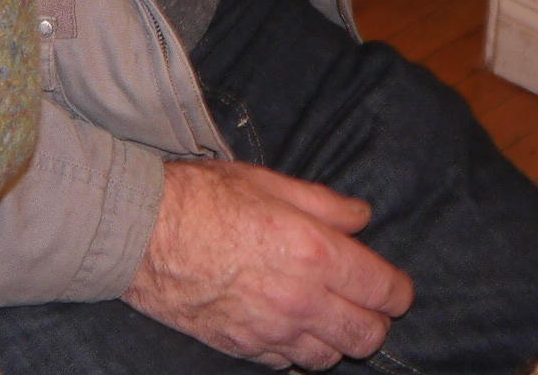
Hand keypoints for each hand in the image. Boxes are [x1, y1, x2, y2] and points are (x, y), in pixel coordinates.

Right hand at [124, 159, 413, 368]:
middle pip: (367, 335)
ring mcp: (271, 330)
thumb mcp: (266, 181)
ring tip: (324, 314)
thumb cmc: (201, 197)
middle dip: (375, 320)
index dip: (397, 289)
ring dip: (337, 338)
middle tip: (362, 300)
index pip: (384, 290)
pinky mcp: (243, 347)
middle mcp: (301, 300)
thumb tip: (361, 218)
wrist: (140, 233)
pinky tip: (287, 325)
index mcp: (314, 252)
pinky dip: (298, 349)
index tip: (391, 283)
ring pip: (331, 357)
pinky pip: (289, 363)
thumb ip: (323, 203)